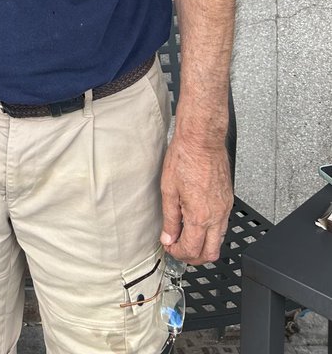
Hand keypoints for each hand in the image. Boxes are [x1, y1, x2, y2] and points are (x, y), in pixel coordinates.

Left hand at [159, 133, 232, 263]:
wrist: (202, 140)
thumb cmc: (185, 158)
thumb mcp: (168, 189)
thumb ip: (169, 218)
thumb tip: (168, 237)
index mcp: (199, 216)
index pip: (191, 249)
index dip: (177, 253)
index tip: (168, 246)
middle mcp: (216, 216)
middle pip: (210, 253)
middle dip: (193, 257)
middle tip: (179, 249)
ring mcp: (225, 209)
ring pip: (219, 241)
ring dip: (203, 245)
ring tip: (186, 236)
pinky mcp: (229, 201)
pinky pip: (223, 225)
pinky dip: (211, 232)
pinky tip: (198, 222)